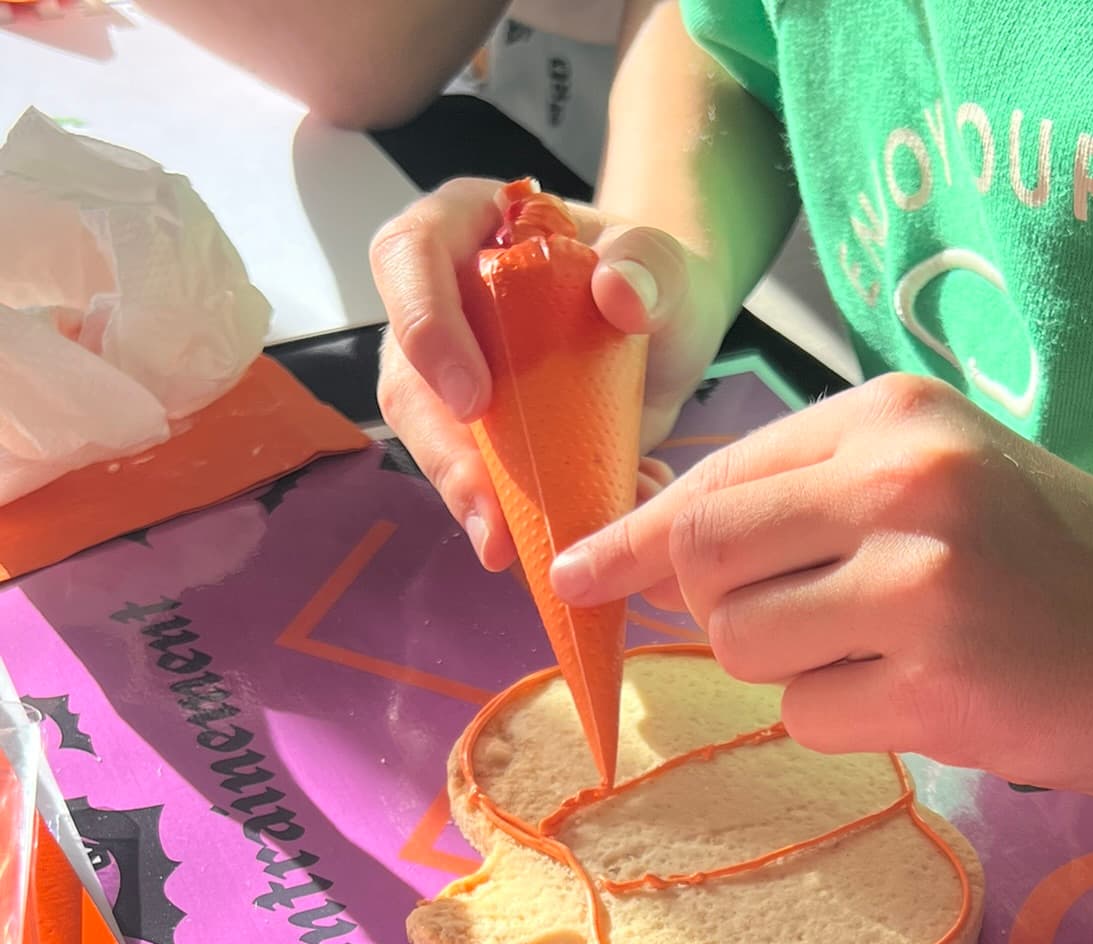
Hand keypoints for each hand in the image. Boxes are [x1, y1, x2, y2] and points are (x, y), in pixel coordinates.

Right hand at [370, 178, 728, 570]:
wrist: (670, 325)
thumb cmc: (651, 277)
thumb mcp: (663, 262)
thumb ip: (649, 265)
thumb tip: (618, 293)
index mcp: (464, 228)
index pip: (408, 258)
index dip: (425, 328)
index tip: (474, 400)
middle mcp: (441, 302)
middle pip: (409, 378)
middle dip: (446, 457)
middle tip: (489, 520)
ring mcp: (453, 373)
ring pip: (435, 443)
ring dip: (473, 503)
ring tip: (515, 551)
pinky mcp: (480, 434)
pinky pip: (481, 481)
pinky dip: (520, 517)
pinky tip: (572, 540)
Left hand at [550, 374, 1092, 808]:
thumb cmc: (1071, 568)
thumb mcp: (948, 481)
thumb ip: (814, 495)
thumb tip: (654, 542)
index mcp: (894, 414)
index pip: (712, 477)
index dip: (631, 538)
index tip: (576, 573)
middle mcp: (902, 478)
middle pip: (702, 559)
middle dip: (716, 611)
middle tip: (799, 629)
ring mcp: (922, 580)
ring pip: (747, 648)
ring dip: (797, 673)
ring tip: (901, 657)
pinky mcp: (939, 681)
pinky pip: (809, 717)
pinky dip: (850, 723)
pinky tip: (934, 699)